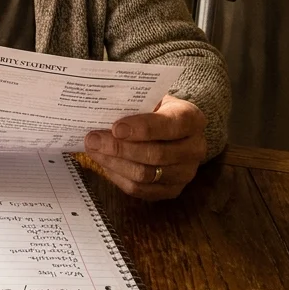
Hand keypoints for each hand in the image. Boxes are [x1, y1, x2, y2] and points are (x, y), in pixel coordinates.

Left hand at [83, 95, 207, 200]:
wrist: (171, 128)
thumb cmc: (156, 110)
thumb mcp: (151, 98)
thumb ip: (134, 105)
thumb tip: (101, 111)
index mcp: (193, 119)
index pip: (170, 125)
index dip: (143, 128)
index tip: (116, 128)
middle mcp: (195, 148)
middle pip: (156, 155)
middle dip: (120, 148)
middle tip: (93, 140)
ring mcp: (186, 173)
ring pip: (145, 175)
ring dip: (114, 163)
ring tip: (94, 150)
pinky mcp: (172, 190)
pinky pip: (140, 190)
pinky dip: (118, 177)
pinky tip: (104, 163)